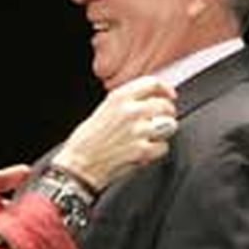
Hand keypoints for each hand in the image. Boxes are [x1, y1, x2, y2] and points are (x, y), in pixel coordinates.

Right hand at [51, 77, 175, 190]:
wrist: (79, 164)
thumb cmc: (88, 140)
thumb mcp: (105, 109)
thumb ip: (127, 102)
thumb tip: (150, 99)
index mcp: (119, 97)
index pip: (152, 84)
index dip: (165, 90)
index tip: (169, 96)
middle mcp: (130, 111)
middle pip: (165, 105)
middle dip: (166, 114)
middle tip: (159, 122)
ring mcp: (137, 131)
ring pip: (169, 125)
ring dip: (163, 132)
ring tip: (150, 137)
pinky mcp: (142, 150)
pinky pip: (163, 147)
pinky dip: (156, 151)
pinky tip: (144, 151)